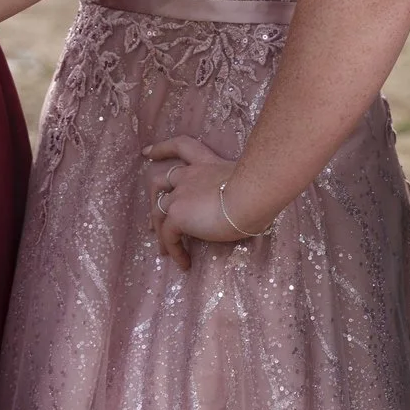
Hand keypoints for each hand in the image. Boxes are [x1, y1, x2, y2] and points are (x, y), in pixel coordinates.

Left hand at [143, 134, 266, 267]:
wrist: (253, 195)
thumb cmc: (263, 190)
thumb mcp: (251, 184)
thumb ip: (245, 192)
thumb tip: (256, 211)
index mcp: (209, 164)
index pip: (182, 147)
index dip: (162, 148)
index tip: (147, 152)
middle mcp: (191, 176)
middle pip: (160, 180)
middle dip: (153, 196)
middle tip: (152, 216)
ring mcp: (181, 194)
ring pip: (157, 210)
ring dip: (158, 230)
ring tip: (165, 250)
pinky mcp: (178, 214)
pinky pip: (168, 236)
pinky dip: (174, 250)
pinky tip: (184, 262)